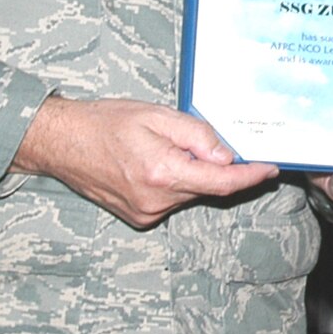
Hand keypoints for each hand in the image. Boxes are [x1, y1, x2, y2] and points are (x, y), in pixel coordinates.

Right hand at [11, 95, 279, 228]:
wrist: (62, 143)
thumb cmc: (106, 123)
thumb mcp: (157, 115)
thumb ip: (196, 135)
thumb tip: (227, 155)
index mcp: (163, 173)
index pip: (222, 182)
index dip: (251, 176)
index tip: (271, 169)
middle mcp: (156, 201)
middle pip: (207, 186)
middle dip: (214, 165)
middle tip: (198, 140)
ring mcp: (146, 213)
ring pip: (189, 193)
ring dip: (190, 173)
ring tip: (159, 147)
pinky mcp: (139, 217)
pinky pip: (172, 200)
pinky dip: (174, 182)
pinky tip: (150, 163)